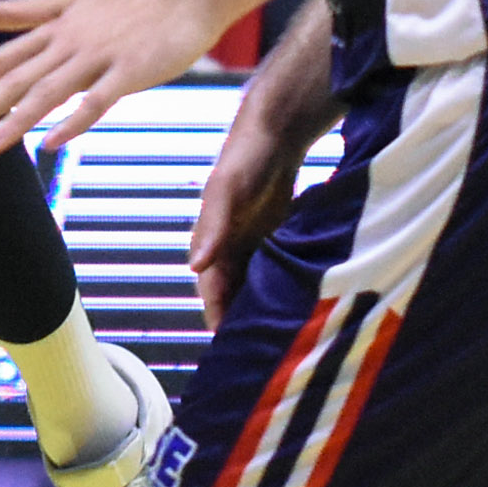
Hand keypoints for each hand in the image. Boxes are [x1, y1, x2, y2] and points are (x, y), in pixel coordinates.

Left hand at [0, 0, 222, 153]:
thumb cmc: (125, 5)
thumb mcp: (67, 2)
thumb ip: (19, 12)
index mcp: (52, 31)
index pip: (0, 57)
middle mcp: (67, 44)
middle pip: (17, 78)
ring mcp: (98, 57)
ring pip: (50, 92)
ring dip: (18, 120)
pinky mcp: (129, 72)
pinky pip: (97, 101)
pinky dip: (74, 122)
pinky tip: (51, 143)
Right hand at [188, 93, 310, 330]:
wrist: (276, 131)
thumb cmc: (246, 156)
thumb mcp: (228, 189)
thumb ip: (213, 224)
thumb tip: (195, 266)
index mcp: (211, 238)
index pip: (211, 288)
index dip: (218, 316)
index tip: (231, 347)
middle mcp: (226, 245)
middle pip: (228, 293)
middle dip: (237, 320)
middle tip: (257, 355)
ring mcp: (249, 242)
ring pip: (248, 286)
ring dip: (256, 309)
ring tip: (275, 342)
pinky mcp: (269, 238)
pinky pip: (268, 273)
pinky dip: (274, 291)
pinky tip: (292, 308)